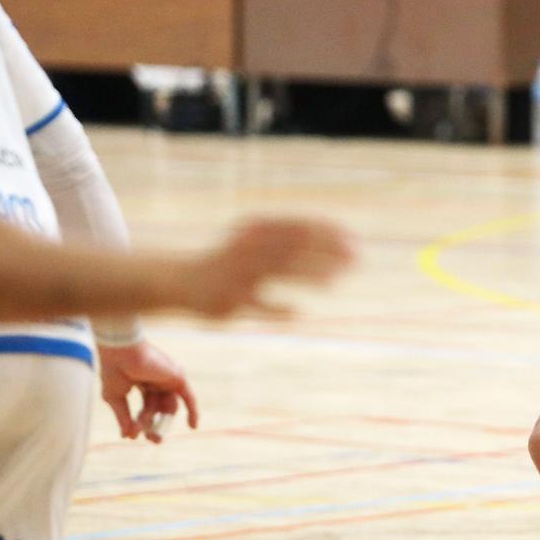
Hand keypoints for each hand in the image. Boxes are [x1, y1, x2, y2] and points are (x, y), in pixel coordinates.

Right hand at [99, 340, 198, 443]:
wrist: (120, 353)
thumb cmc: (114, 370)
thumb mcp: (115, 398)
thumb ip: (124, 417)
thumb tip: (127, 437)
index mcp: (142, 382)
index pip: (147, 408)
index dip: (141, 423)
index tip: (132, 435)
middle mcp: (157, 380)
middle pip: (160, 409)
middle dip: (155, 426)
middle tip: (153, 440)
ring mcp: (168, 378)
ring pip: (169, 407)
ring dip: (158, 421)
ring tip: (150, 430)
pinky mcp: (177, 377)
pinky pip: (189, 398)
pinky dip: (193, 411)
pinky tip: (193, 426)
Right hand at [180, 217, 356, 318]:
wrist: (184, 280)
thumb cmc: (230, 260)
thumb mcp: (257, 242)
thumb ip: (288, 238)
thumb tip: (333, 235)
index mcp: (256, 230)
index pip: (298, 226)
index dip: (327, 232)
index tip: (354, 240)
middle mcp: (248, 248)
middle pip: (293, 247)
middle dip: (325, 252)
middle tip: (355, 259)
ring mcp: (238, 274)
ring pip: (278, 271)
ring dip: (307, 275)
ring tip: (334, 282)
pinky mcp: (230, 300)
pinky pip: (258, 305)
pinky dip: (278, 309)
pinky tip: (299, 313)